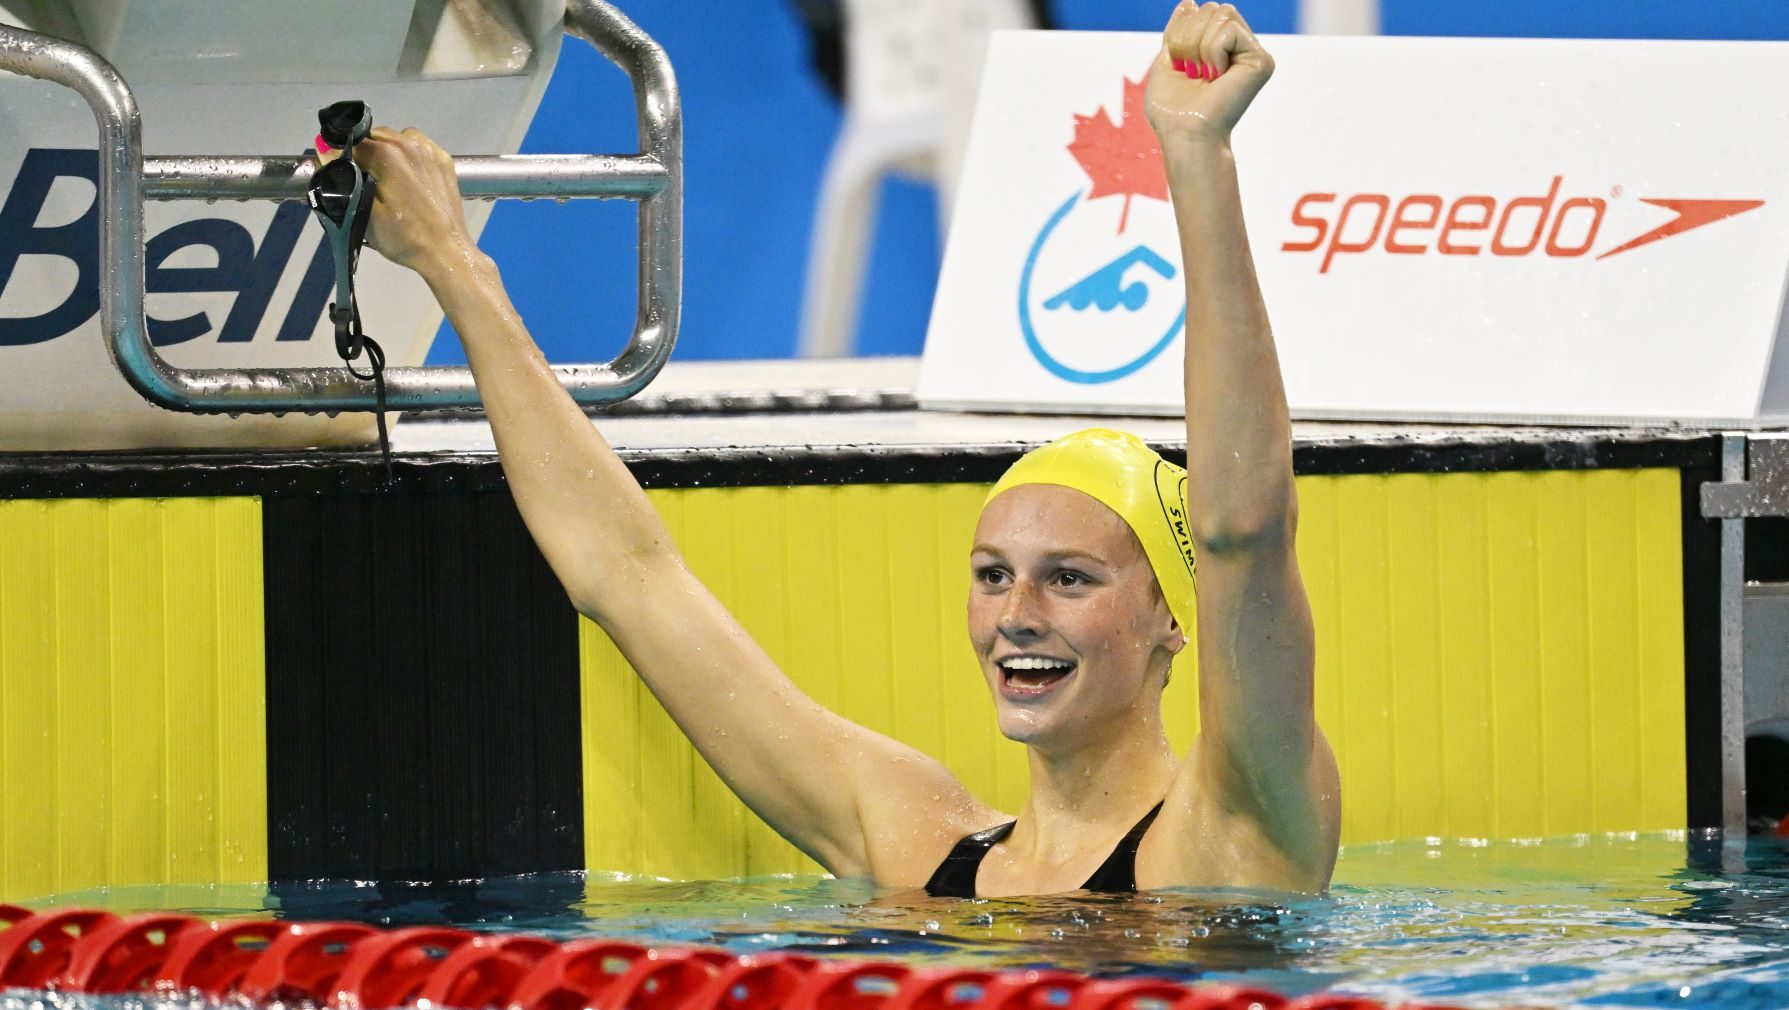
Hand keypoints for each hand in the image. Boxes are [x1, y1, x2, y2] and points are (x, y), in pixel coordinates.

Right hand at [322, 125, 474, 276]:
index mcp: (387, 154)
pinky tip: (409, 178)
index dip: (345, 159)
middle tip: (367, 183)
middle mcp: (410, 144)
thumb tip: (324, 147)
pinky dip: (409, 156)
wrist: (446, 252)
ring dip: (388, 152)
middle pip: (374, 137)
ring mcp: (430, 151)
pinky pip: (418, 147)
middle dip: (366, 155)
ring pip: (397, 138)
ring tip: (388, 180)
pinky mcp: (444, 161)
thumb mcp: (363, 212)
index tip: (347, 177)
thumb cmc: (404, 238)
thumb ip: (341, 177)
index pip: (352, 144)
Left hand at [1144, 2, 1273, 146]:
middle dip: (1189, 39)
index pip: (1195, 11)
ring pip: (1221, 12)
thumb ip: (1176, 33)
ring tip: (1204, 75)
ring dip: (1199, 47)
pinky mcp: (1261, 60)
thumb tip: (1188, 3)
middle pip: (1210, 7)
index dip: (1179, 33)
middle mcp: (1237, 47)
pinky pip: (1228, 29)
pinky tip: (1217, 77)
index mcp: (1215, 47)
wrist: (1185, 133)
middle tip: (1192, 74)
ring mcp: (1251, 52)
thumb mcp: (1166, 62)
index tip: (1179, 66)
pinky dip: (1213, 53)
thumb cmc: (1173, 110)